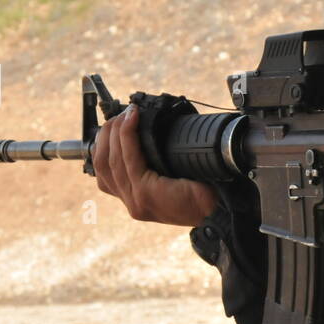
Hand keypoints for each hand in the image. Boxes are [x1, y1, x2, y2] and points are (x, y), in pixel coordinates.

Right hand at [93, 104, 217, 226]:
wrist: (220, 209)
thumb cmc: (202, 192)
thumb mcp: (170, 176)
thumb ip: (153, 163)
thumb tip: (142, 132)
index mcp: (135, 199)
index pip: (104, 171)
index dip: (104, 144)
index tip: (115, 123)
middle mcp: (131, 203)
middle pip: (102, 163)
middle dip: (107, 134)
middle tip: (122, 114)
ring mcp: (136, 200)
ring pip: (111, 159)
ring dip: (116, 131)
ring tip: (127, 114)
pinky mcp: (146, 194)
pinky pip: (130, 159)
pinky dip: (127, 136)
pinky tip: (132, 121)